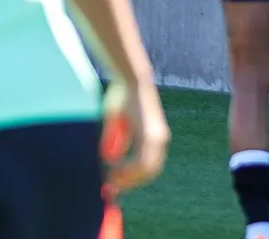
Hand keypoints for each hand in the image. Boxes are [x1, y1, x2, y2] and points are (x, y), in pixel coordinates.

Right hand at [102, 80, 169, 194]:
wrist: (132, 79)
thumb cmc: (122, 95)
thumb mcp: (116, 121)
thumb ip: (115, 140)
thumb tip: (109, 159)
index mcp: (153, 137)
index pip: (146, 165)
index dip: (132, 177)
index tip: (116, 184)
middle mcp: (159, 140)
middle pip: (148, 172)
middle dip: (129, 182)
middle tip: (112, 189)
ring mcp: (157, 139)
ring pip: (146, 169)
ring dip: (127, 178)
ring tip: (111, 181)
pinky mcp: (151, 136)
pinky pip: (141, 161)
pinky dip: (127, 168)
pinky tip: (113, 169)